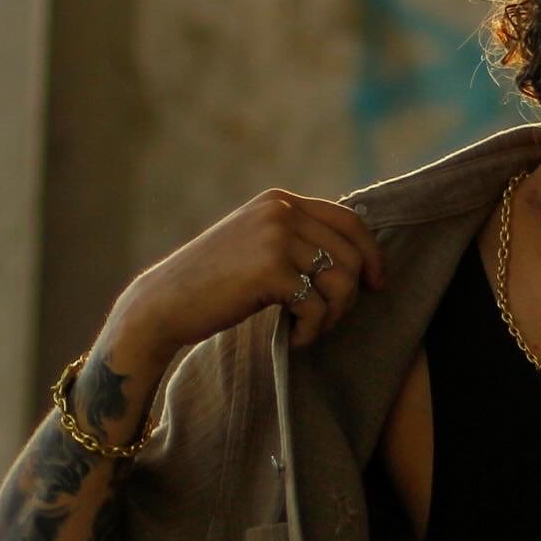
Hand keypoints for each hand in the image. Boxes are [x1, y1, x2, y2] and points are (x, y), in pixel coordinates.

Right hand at [118, 189, 389, 357]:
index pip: (350, 221)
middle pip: (352, 255)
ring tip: (311, 330)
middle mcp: (280, 211)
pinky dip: (312, 331)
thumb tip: (357, 254)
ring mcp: (275, 238)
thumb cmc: (214, 284)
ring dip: (333, 316)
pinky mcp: (269, 271)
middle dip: (350, 296)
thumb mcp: (257, 244)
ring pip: (341, 282)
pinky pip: (317, 306)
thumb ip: (297, 238)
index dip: (372, 254)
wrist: (164, 304)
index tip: (377, 284)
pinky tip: (295, 339)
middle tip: (329, 320)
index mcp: (280, 201)